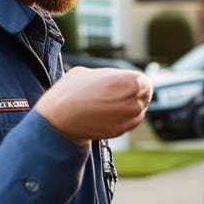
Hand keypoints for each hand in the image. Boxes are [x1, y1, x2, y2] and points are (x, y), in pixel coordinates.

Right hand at [35, 67, 151, 143]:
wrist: (59, 120)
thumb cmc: (70, 92)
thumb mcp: (89, 72)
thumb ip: (109, 75)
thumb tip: (114, 79)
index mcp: (128, 82)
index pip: (145, 81)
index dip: (137, 81)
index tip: (129, 82)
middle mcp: (132, 102)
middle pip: (145, 96)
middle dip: (136, 94)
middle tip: (123, 92)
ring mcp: (127, 119)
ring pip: (139, 111)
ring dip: (131, 106)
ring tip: (114, 102)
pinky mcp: (120, 131)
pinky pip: (130, 122)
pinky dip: (125, 118)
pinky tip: (110, 113)